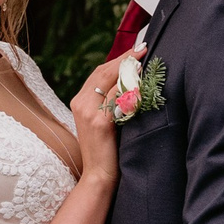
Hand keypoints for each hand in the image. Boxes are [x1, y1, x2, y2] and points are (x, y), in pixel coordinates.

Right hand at [70, 49, 132, 181]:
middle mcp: (80, 103)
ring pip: (109, 80)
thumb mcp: (103, 121)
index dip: (118, 60)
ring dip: (128, 67)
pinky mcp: (99, 122)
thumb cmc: (106, 150)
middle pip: (103, 71)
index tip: (135, 50)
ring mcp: (88, 112)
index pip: (99, 72)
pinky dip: (129, 85)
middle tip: (143, 48)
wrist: (98, 176)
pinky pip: (116, 97)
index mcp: (79, 101)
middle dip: (125, 58)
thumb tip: (130, 82)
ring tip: (144, 58)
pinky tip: (141, 79)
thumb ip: (109, 102)